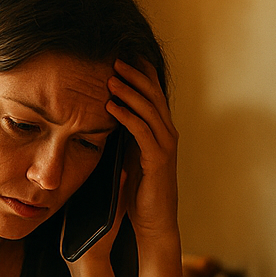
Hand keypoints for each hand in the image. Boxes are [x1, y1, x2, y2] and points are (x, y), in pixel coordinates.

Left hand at [104, 58, 179, 246]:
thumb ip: (126, 133)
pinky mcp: (157, 161)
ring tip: (110, 78)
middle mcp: (168, 134)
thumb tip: (107, 110)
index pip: (154, 94)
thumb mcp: (130, 154)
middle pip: (154, 95)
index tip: (124, 55)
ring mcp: (165, 147)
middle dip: (135, 75)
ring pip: (149, 110)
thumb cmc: (139, 189)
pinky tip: (111, 107)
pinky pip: (142, 132)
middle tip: (116, 58)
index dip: (142, 73)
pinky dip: (127, 117)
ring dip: (129, 92)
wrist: (153, 222)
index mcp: (162, 130)